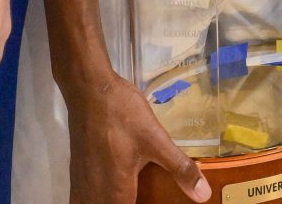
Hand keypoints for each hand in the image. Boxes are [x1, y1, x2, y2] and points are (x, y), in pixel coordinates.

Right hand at [64, 68, 210, 202]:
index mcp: (116, 191)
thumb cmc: (122, 114)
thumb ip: (179, 168)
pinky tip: (111, 188)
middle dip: (127, 203)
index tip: (151, 199)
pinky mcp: (77, 172)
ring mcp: (82, 183)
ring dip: (112, 200)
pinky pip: (84, 197)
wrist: (89, 89)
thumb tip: (203, 194)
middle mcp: (95, 193)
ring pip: (95, 203)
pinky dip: (98, 197)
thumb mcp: (156, 139)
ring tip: (131, 192)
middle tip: (146, 194)